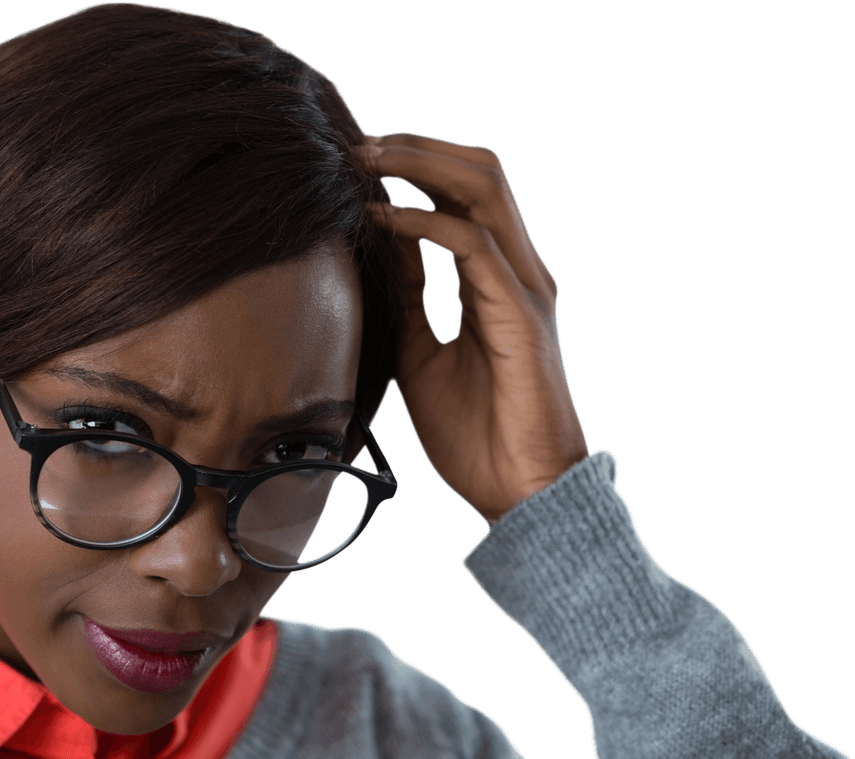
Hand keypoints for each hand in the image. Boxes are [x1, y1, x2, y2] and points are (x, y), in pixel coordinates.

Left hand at [355, 133, 588, 521]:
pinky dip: (425, 222)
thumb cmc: (475, 432)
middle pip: (479, 172)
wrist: (519, 492)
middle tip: (358, 144)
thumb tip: (384, 244)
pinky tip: (383, 218)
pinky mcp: (520, 313)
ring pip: (482, 189)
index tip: (358, 161)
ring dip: (420, 164)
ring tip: (366, 159)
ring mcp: (524, 287)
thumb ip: (410, 296)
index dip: (414, 166)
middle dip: (417, 147)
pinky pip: (473, 244)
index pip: (463, 193)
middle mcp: (518, 271)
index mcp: (496, 279)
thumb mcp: (421, 352)